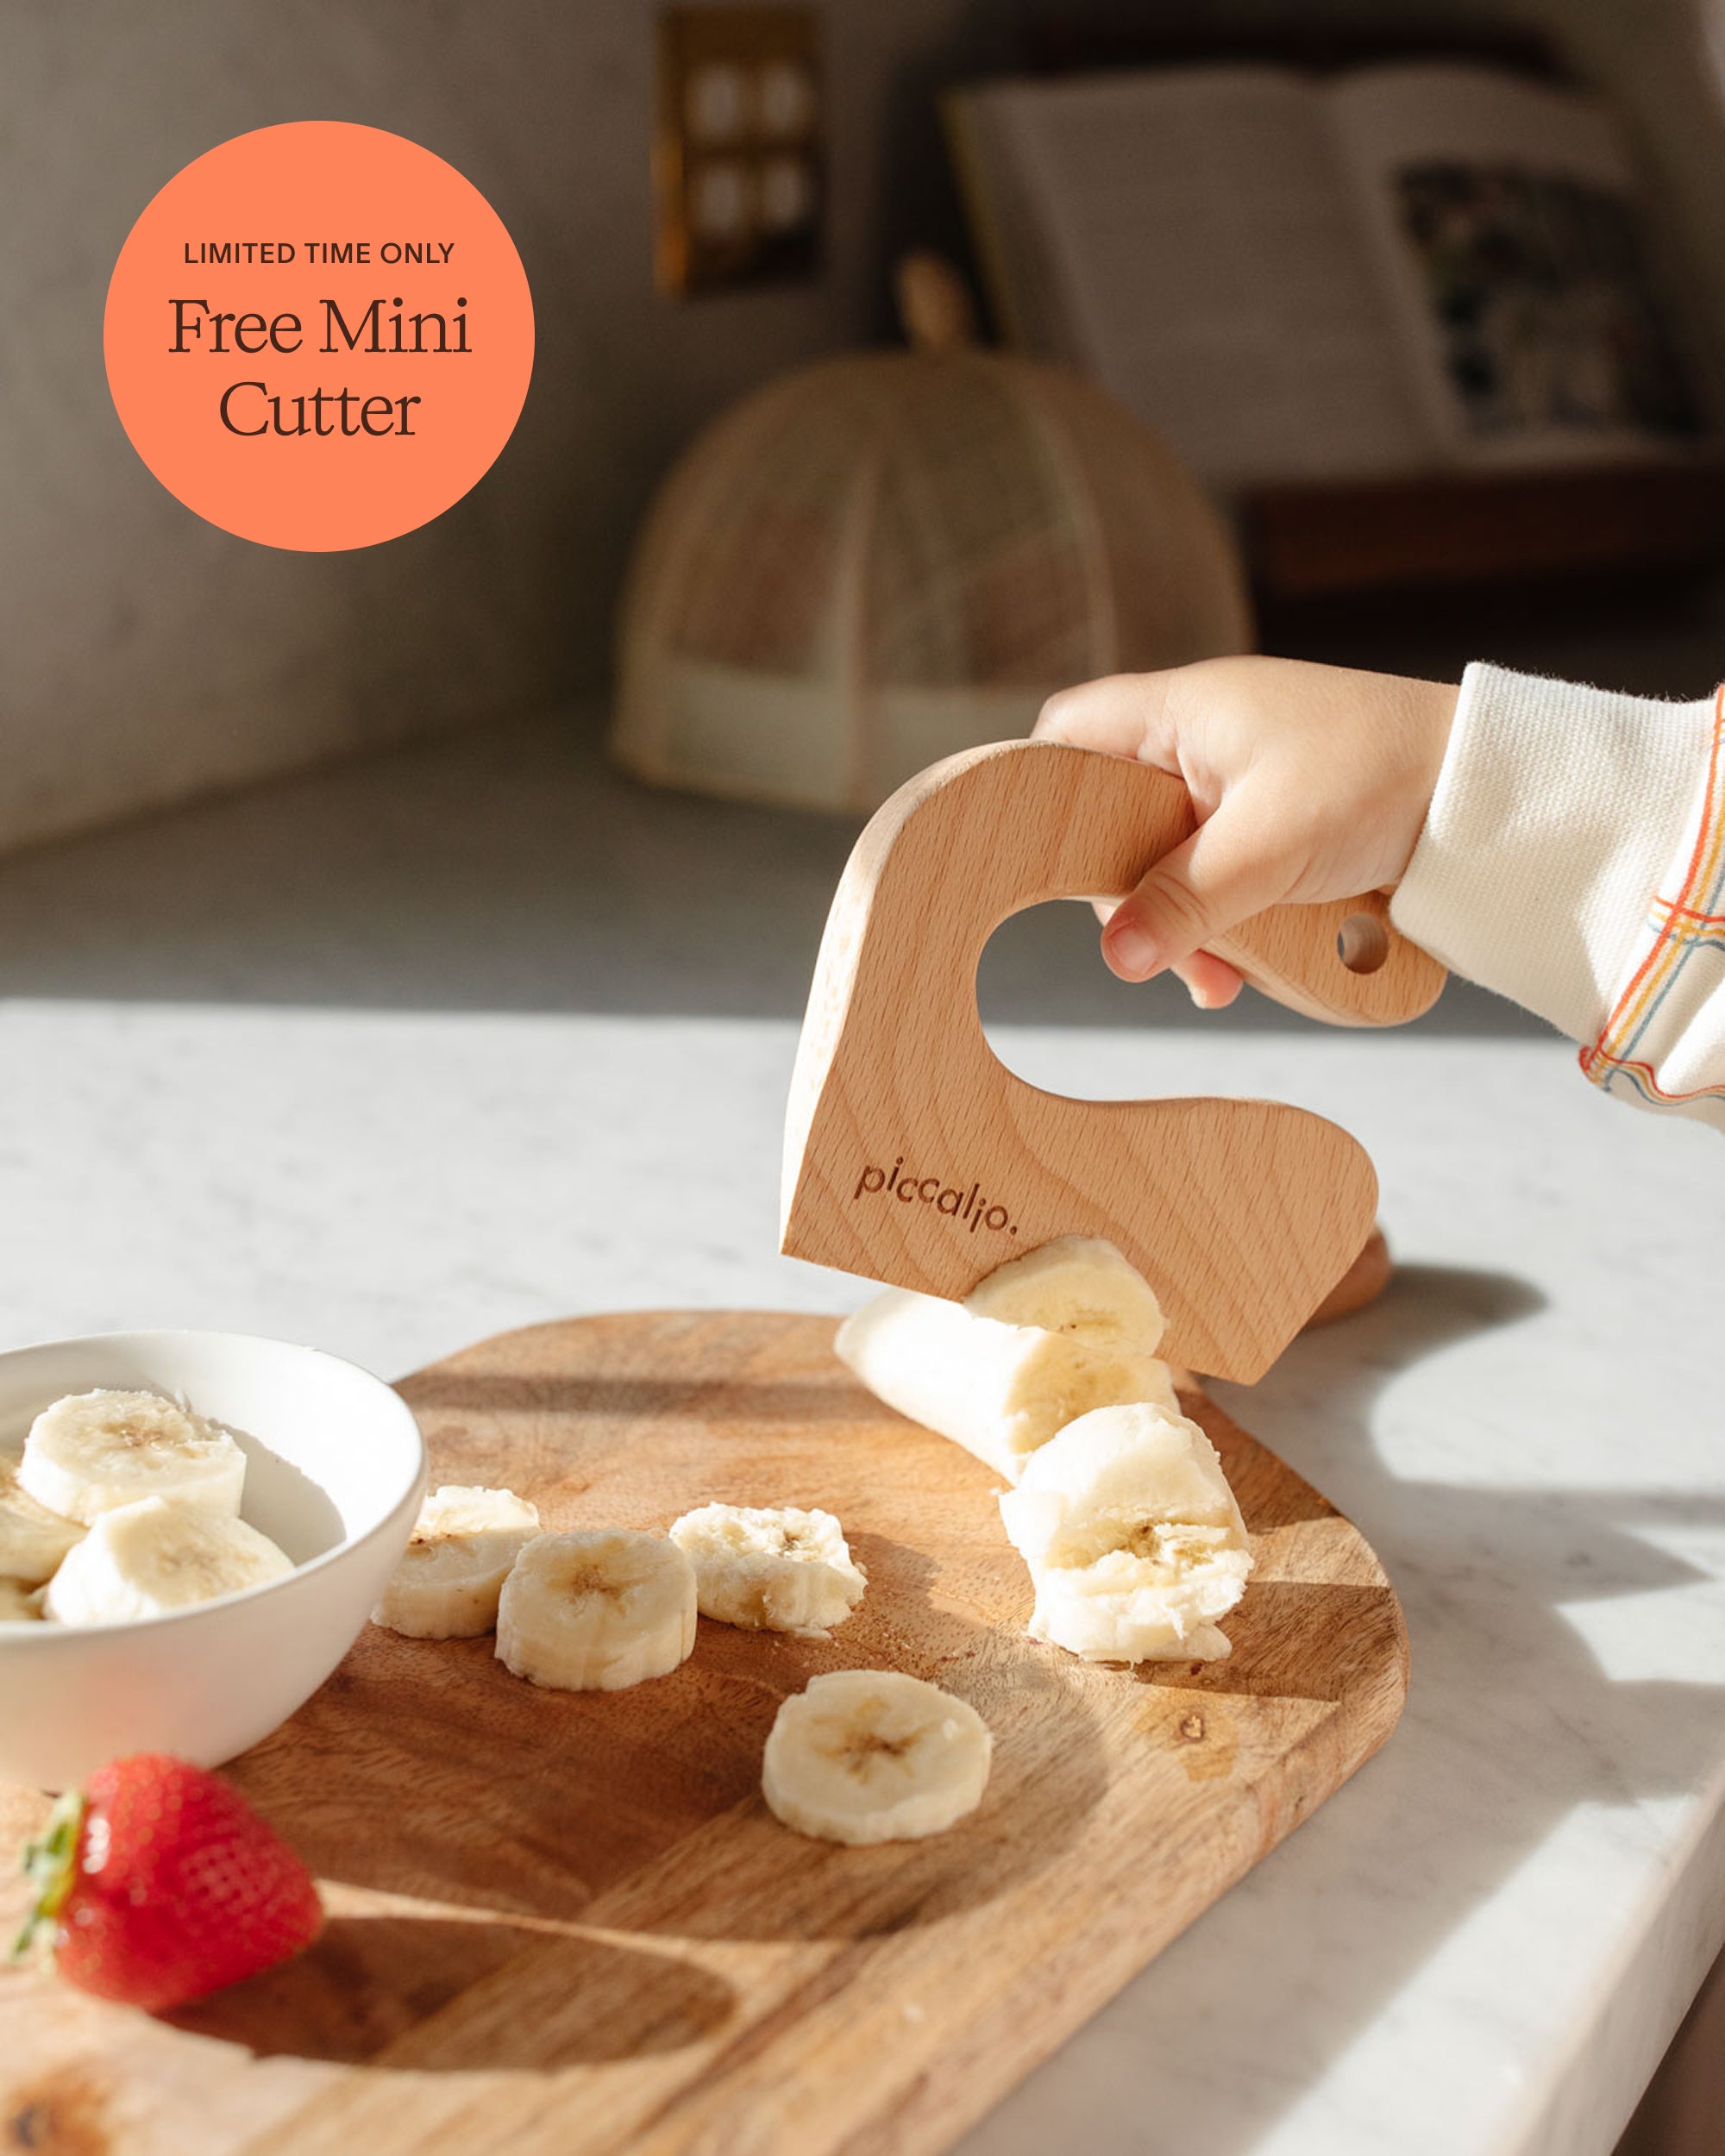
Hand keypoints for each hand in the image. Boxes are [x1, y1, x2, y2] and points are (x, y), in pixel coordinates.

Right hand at [1033, 655, 1457, 1006]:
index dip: (1043, 791)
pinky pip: (1224, 879)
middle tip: (1158, 949)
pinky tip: (1247, 970)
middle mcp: (1204, 741)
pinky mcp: (1282, 826)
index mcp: (1184, 711)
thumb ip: (1184, 899)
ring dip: (1186, 923)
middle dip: (1133, 895)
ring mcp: (1243, 785)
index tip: (1043, 861)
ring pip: (1172, 861)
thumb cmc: (1388, 777)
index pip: (1068, 731)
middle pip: (1115, 818)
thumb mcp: (1271, 846)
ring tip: (1219, 978)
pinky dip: (1230, 925)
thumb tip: (1116, 956)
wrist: (1500, 792)